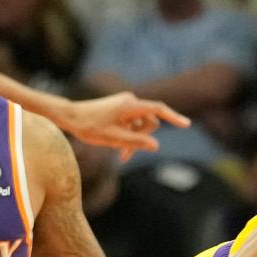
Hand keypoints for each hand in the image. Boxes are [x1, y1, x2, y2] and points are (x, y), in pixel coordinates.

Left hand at [61, 92, 190, 162]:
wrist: (69, 116)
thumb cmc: (90, 127)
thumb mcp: (115, 139)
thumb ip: (137, 142)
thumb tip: (155, 146)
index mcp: (130, 105)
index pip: (158, 110)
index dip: (174, 117)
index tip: (187, 125)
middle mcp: (130, 101)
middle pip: (149, 122)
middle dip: (143, 139)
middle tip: (126, 156)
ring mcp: (125, 103)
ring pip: (141, 125)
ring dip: (134, 140)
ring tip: (119, 154)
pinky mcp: (120, 108)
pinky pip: (132, 123)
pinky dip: (128, 135)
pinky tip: (117, 146)